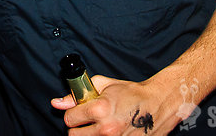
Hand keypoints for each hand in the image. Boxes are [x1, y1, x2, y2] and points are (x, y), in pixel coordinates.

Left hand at [51, 75, 184, 135]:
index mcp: (100, 110)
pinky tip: (109, 132)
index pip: (69, 119)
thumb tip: (57, 103)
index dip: (73, 114)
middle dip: (78, 127)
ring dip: (89, 135)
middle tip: (88, 121)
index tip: (79, 112)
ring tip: (99, 127)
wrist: (158, 103)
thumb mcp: (103, 85)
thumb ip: (77, 94)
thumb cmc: (132, 93)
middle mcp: (106, 129)